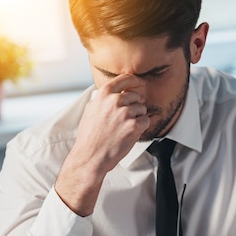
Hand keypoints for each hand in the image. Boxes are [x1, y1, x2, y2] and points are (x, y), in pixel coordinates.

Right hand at [55, 74, 149, 215]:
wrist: (91, 156)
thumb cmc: (89, 137)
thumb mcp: (90, 111)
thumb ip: (101, 99)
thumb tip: (108, 94)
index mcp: (104, 94)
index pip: (125, 79)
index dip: (135, 81)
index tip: (140, 83)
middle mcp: (115, 101)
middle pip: (136, 96)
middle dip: (135, 105)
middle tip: (127, 118)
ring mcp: (125, 113)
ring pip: (142, 109)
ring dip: (137, 118)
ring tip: (125, 128)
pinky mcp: (134, 125)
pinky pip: (146, 120)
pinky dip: (141, 127)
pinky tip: (130, 133)